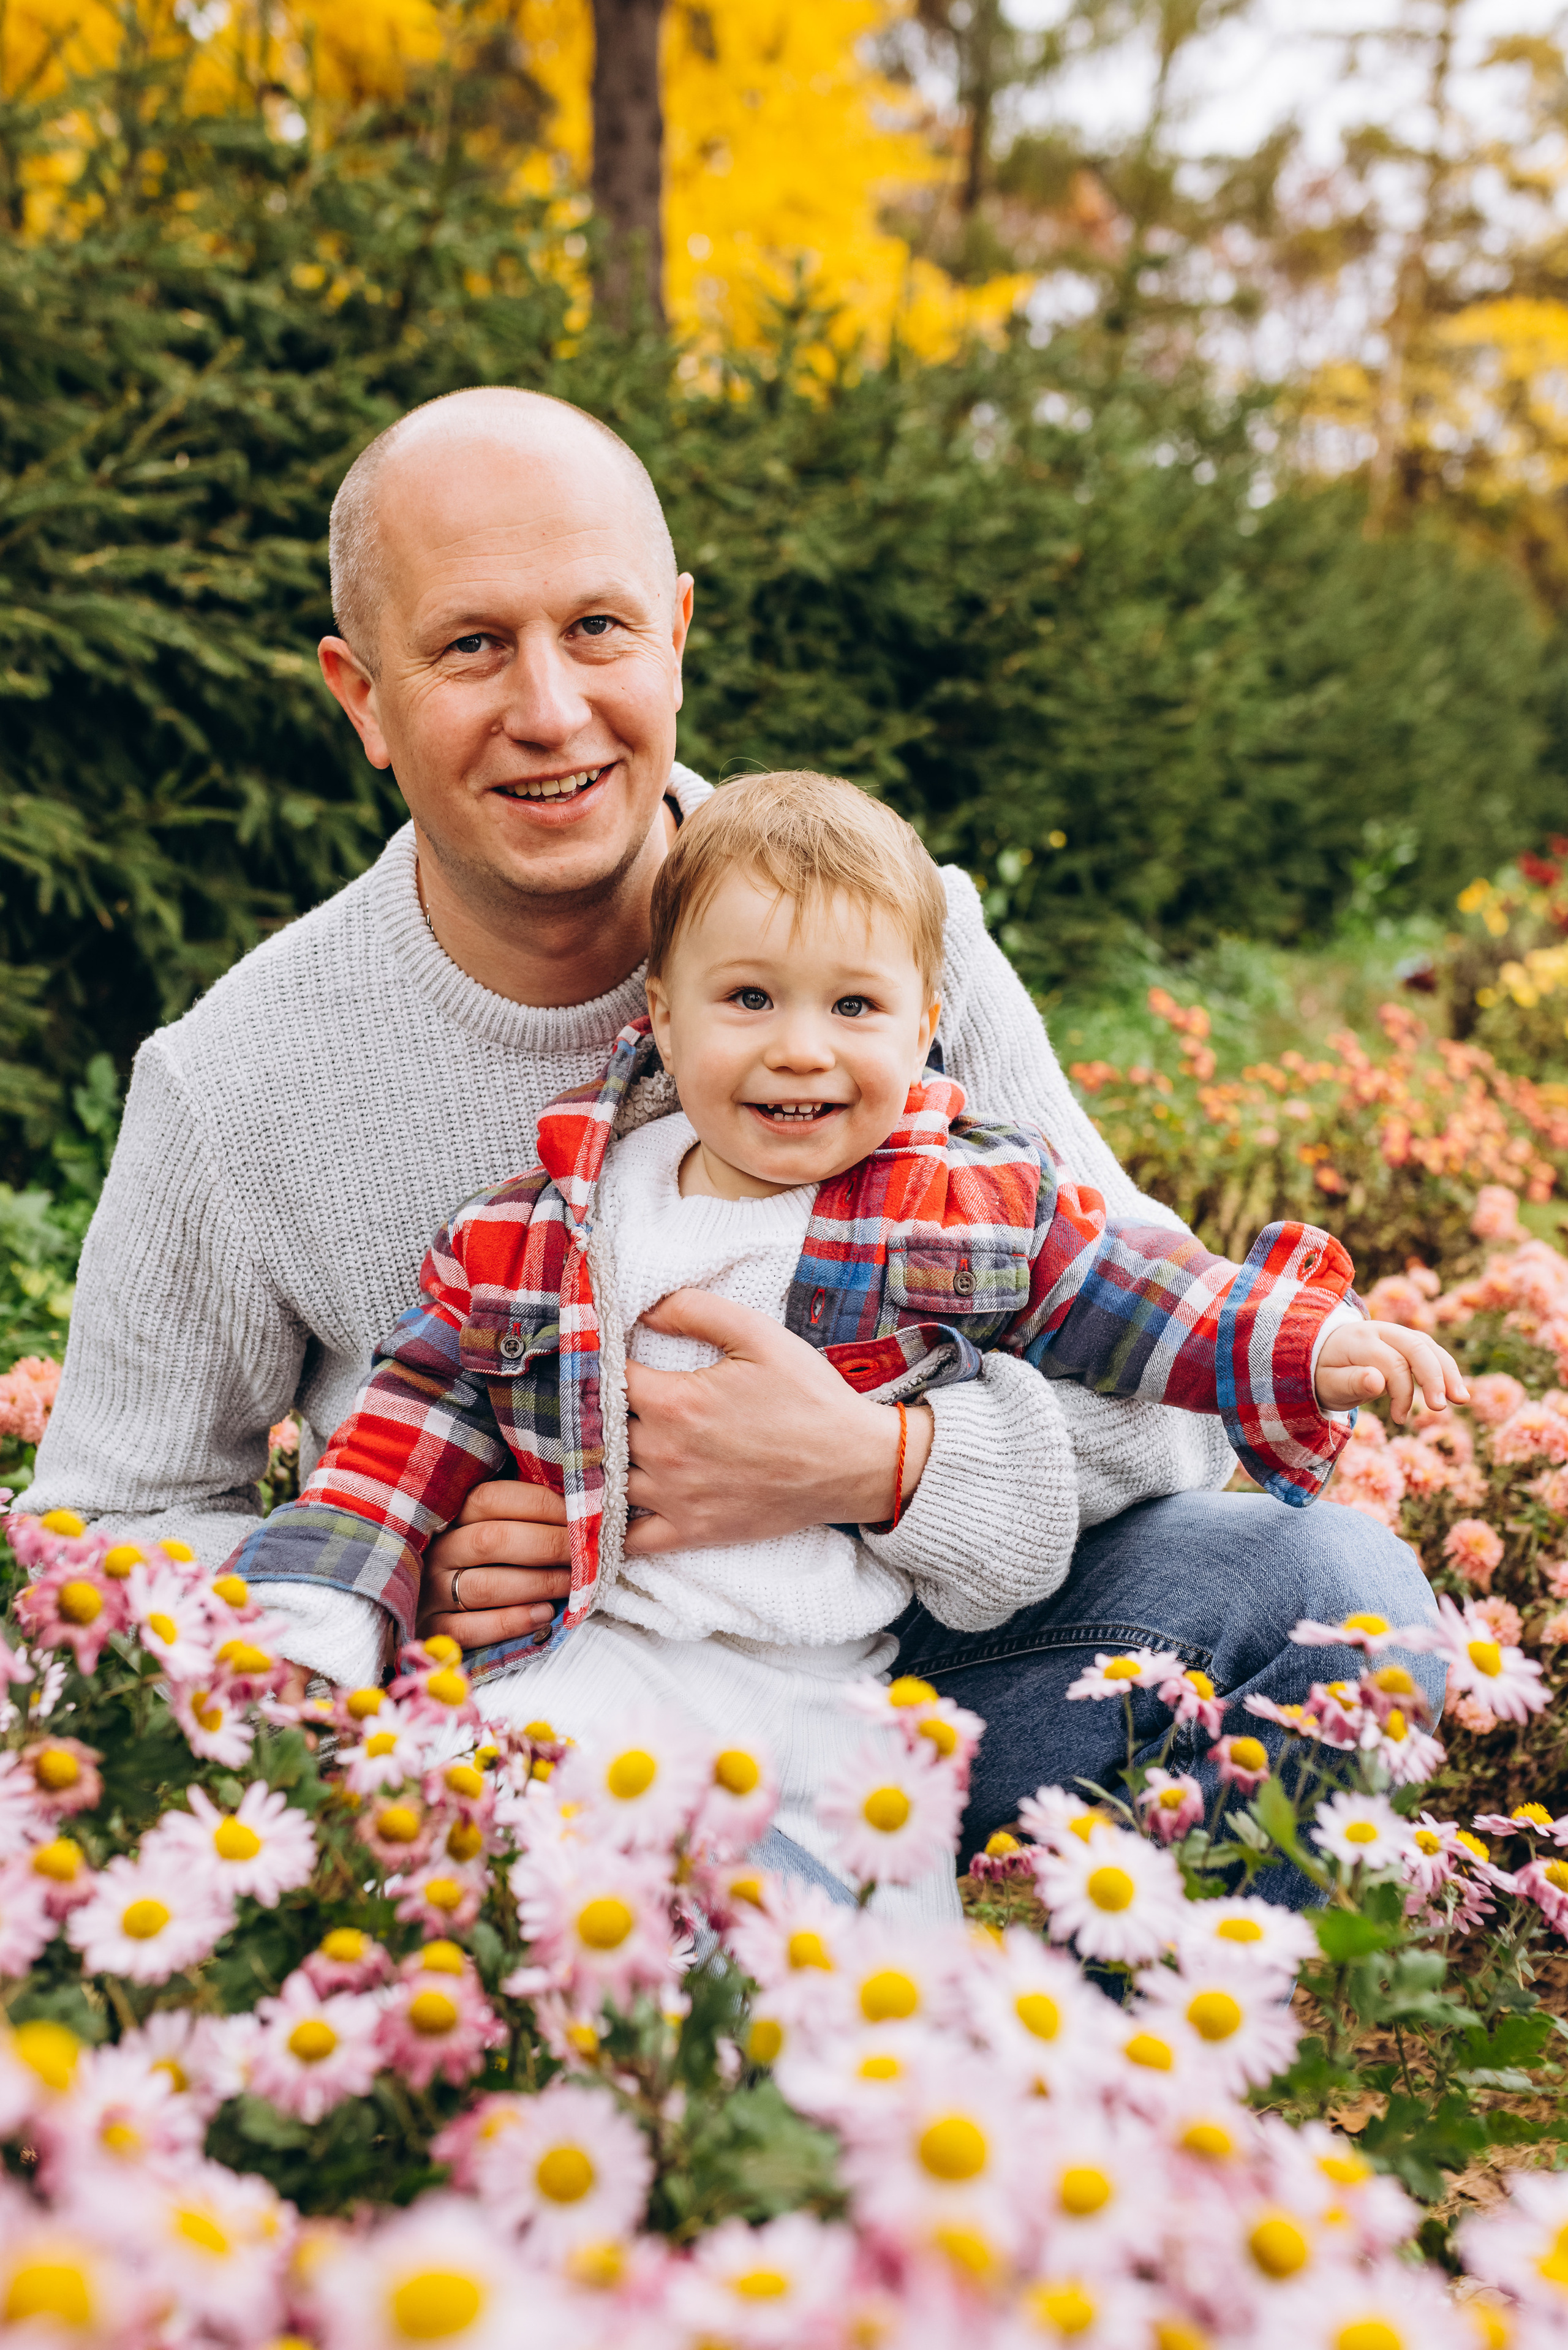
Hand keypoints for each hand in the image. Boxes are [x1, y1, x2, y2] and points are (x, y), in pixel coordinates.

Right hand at [417, 1483, 571, 1651]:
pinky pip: (470, 1629)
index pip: (491, 1498)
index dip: (541, 1505)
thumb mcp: (497, 1525)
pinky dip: (512, 1622)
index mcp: (450, 1515)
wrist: (437, 1603)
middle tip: (586, 1553)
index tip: (580, 1516)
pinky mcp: (433, 1629)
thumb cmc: (487, 1559)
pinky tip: (544, 1615)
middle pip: (492, 1540)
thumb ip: (524, 1514)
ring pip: (485, 1587)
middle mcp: (437, 1550)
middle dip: (549, 1545)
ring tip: (572, 1584)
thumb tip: (577, 1503)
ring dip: (538, 1584)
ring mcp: (430, 1591)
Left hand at [623, 1290, 933, 1554]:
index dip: (596, 1364)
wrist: (854, 1464)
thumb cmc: (809, 1396)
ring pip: (607, 1482)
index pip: (605, 1379)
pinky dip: (612, 1524)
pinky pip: (631, 1538)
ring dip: (599, 1463)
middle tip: (598, 1400)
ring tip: (602, 1445)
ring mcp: (676, 1498)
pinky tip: (610, 1506)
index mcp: (675, 1402)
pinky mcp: (692, 1531)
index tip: (597, 1358)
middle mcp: (665, 1453)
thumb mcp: (759, 1334)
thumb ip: (695, 1311)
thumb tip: (644, 1309)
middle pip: (601, 1431)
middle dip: (596, 1413)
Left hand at [1314, 1320, 1468, 1421]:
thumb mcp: (1328, 1383)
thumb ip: (1351, 1382)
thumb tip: (1377, 1381)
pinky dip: (1445, 1368)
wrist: (1321, 1354)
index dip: (1402, 1392)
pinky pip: (1430, 1349)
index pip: (1391, 1363)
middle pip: (1416, 1347)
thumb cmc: (1325, 1373)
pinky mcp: (1405, 1340)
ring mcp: (1395, 1332)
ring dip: (1448, 1372)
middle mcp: (1380, 1329)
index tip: (1400, 1419)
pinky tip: (1456, 1389)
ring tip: (1462, 1400)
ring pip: (1428, 1346)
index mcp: (1359, 1340)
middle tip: (1440, 1407)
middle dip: (1434, 1377)